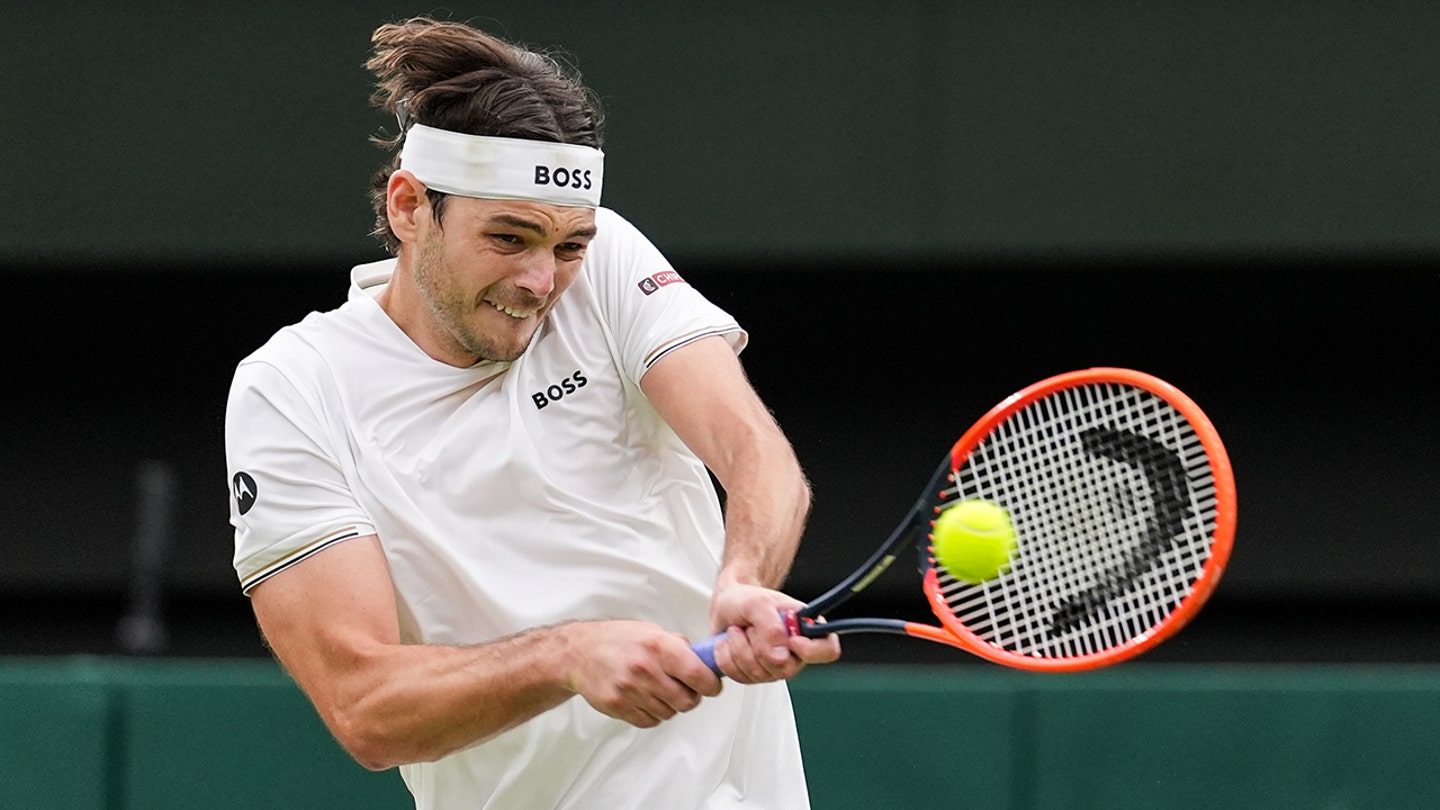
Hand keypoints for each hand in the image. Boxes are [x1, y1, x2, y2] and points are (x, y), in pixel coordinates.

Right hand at [560, 621, 722, 727]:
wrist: (578, 652)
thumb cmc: (615, 640)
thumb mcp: (651, 631)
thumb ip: (678, 646)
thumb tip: (704, 660)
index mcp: (658, 645)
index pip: (698, 674)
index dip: (711, 685)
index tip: (712, 686)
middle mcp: (645, 668)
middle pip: (687, 701)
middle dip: (690, 697)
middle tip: (684, 688)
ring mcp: (631, 689)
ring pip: (669, 713)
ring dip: (669, 705)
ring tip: (657, 689)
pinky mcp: (618, 706)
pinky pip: (650, 721)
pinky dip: (652, 714)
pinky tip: (644, 698)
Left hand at [707, 584, 841, 683]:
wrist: (726, 606)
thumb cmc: (746, 600)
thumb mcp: (758, 603)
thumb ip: (770, 627)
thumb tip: (779, 655)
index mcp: (807, 630)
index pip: (828, 650)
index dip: (811, 650)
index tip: (791, 640)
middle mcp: (795, 652)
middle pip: (785, 668)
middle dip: (758, 646)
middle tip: (752, 625)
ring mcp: (775, 667)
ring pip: (759, 674)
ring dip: (739, 648)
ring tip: (738, 630)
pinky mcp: (754, 676)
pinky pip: (741, 677)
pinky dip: (728, 658)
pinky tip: (729, 643)